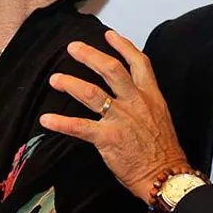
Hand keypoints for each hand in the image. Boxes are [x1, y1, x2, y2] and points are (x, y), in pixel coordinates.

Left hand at [39, 31, 190, 202]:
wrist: (166, 176)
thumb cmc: (163, 152)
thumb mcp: (159, 117)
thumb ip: (141, 102)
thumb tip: (124, 95)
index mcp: (150, 96)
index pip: (139, 63)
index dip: (123, 46)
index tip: (109, 35)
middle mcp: (135, 103)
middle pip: (111, 69)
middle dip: (90, 56)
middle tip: (73, 48)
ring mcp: (121, 119)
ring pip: (92, 92)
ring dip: (70, 83)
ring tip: (55, 79)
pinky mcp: (108, 138)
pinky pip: (79, 126)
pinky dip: (60, 122)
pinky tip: (46, 120)